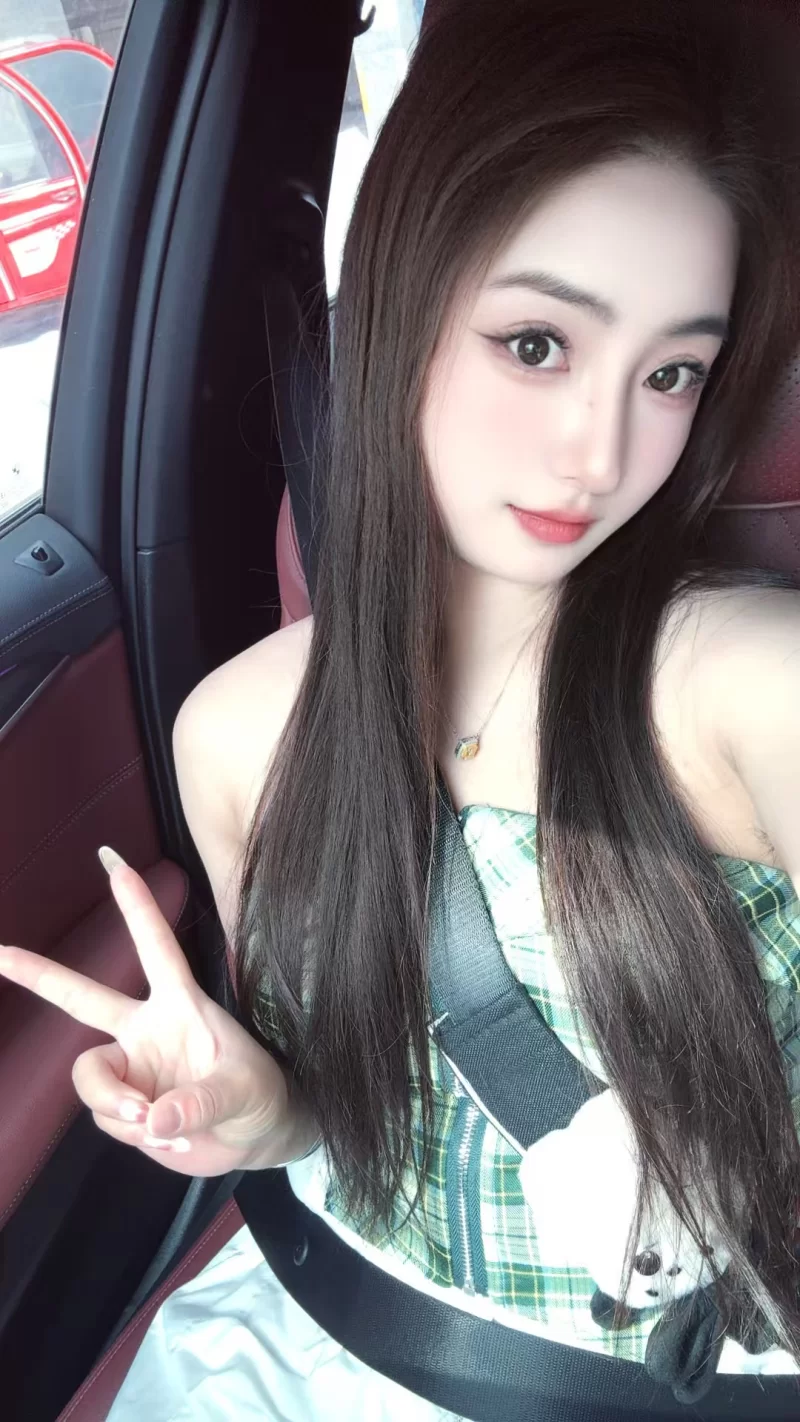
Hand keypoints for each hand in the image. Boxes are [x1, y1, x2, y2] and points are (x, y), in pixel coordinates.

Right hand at [0, 851, 291, 1176]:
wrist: (257, 1135)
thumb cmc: (258, 1094)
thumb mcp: (242, 1092)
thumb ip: (199, 1103)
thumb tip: (151, 1119)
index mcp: (180, 1005)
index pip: (157, 947)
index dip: (137, 906)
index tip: (114, 863)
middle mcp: (145, 1029)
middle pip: (82, 999)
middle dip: (39, 974)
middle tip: (0, 952)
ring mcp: (132, 1067)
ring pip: (91, 1079)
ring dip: (117, 1106)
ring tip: (158, 1124)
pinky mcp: (124, 1106)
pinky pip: (106, 1119)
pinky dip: (131, 1134)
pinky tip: (166, 1138)